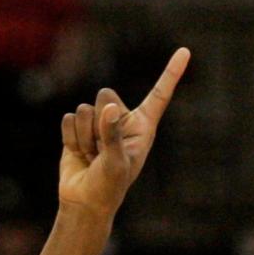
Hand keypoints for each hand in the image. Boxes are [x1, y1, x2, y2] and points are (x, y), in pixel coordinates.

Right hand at [59, 47, 189, 217]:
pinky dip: (70, 139)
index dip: (170, 73)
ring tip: (91, 156)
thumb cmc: (108, 187)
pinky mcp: (78, 128)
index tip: (185, 51)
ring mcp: (99, 123)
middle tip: (101, 151)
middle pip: (105, 94)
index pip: (158, 96)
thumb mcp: (115, 163)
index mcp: (142, 128)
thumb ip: (112, 134)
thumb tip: (109, 107)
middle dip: (98, 122)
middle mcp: (122, 120)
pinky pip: (68, 119)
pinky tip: (79, 155)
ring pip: (84, 109)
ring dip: (84, 136)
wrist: (85, 202)